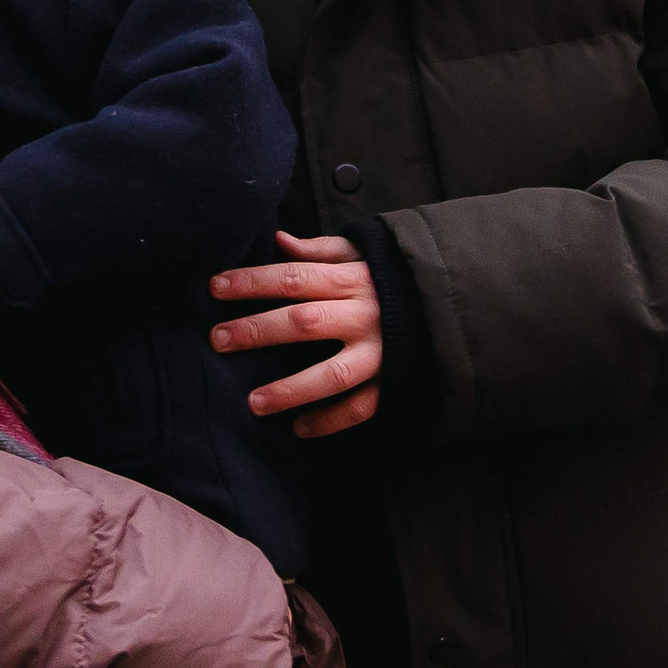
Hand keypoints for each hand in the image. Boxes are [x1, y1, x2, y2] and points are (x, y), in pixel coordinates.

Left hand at [208, 232, 382, 437]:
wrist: (452, 303)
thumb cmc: (393, 278)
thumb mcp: (362, 253)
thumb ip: (320, 250)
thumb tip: (278, 239)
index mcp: (351, 279)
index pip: (292, 277)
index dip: (252, 281)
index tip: (215, 287)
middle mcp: (364, 315)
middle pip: (303, 323)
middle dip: (257, 331)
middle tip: (218, 340)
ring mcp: (380, 353)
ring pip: (331, 375)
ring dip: (290, 390)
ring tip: (252, 402)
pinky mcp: (394, 382)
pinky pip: (360, 408)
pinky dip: (330, 421)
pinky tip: (299, 429)